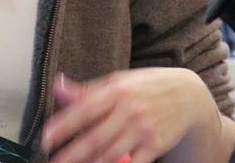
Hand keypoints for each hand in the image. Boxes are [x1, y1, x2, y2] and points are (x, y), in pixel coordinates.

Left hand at [41, 69, 216, 162]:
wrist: (189, 96)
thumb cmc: (147, 87)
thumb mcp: (118, 81)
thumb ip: (87, 90)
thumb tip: (57, 87)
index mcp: (117, 90)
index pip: (84, 109)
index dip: (63, 125)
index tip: (46, 138)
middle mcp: (129, 110)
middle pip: (95, 137)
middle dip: (72, 154)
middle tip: (55, 162)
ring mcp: (143, 130)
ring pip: (111, 155)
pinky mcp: (155, 146)